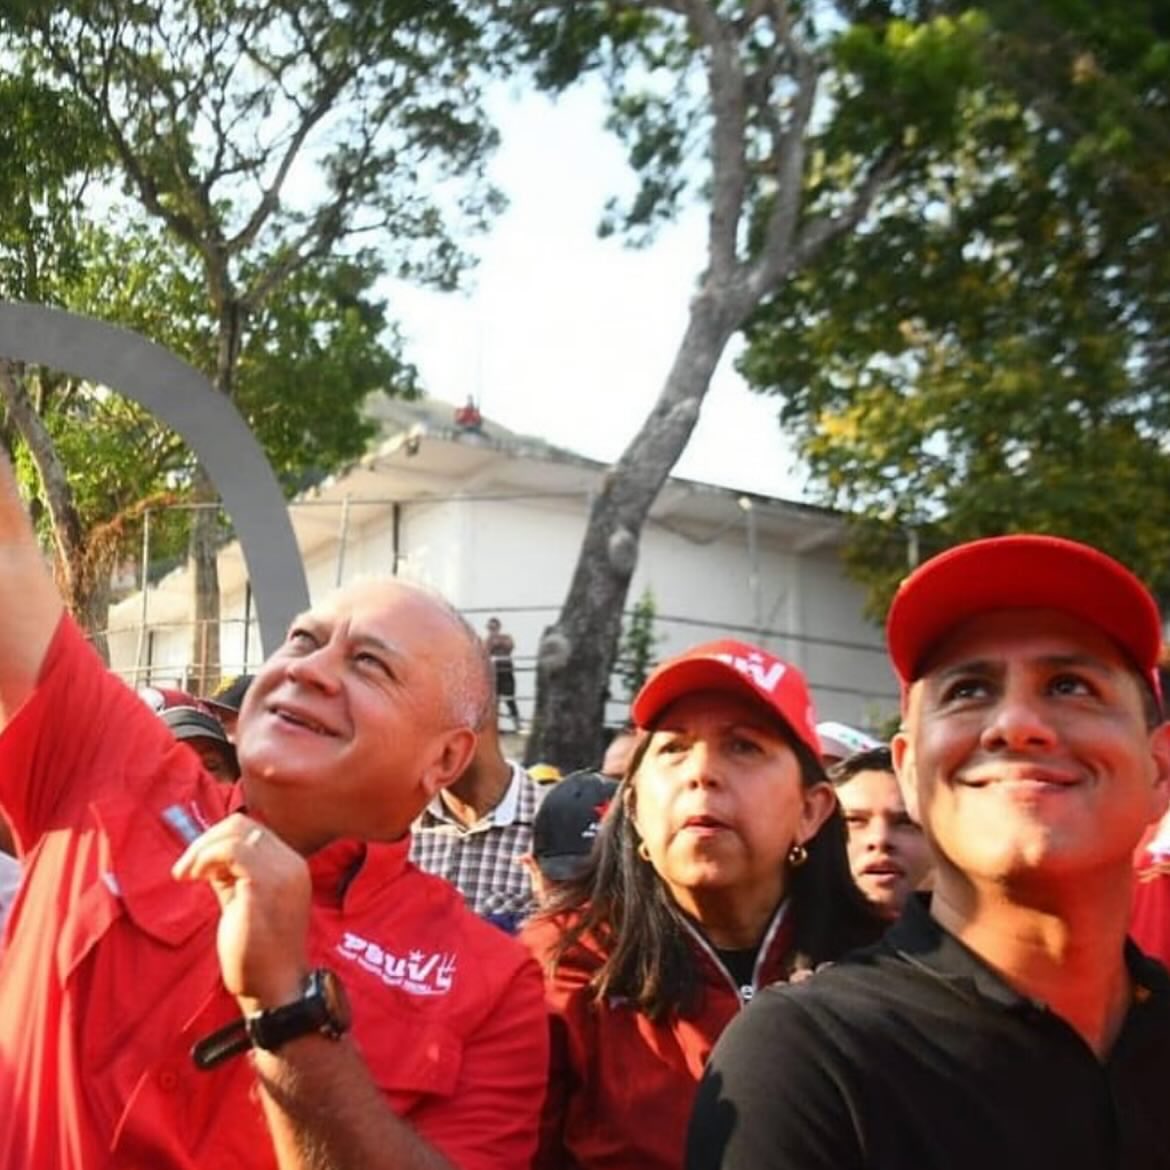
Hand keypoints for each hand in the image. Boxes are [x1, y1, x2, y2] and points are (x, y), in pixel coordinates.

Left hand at [172, 813, 311, 1011]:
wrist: (275, 989)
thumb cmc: (258, 954)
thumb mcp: (244, 903)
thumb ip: (232, 876)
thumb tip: (207, 856)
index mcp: (291, 867)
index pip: (253, 831)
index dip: (218, 840)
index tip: (195, 864)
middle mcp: (292, 863)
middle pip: (243, 826)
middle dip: (206, 840)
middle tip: (185, 869)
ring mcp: (282, 871)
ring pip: (236, 832)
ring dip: (202, 849)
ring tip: (186, 874)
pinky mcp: (266, 883)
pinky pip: (231, 851)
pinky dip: (206, 857)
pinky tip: (193, 876)